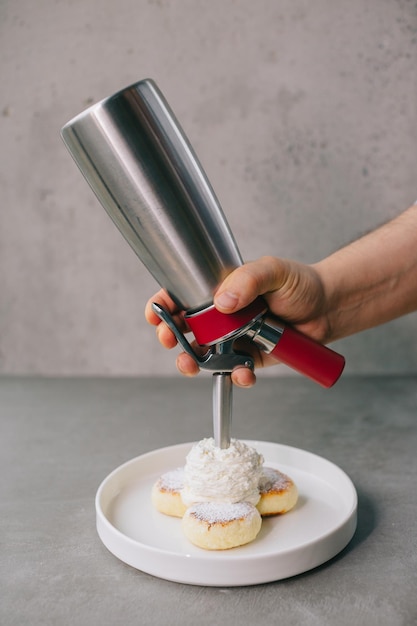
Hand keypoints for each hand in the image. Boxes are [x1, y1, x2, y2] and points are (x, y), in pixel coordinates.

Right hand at [145, 256, 329, 387]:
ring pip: (204, 355)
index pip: (183, 295)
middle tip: (170, 340)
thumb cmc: (299, 283)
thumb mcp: (273, 270)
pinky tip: (244, 373)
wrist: (328, 309)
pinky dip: (236, 376)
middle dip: (171, 336)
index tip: (156, 313)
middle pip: (185, 329)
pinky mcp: (251, 359)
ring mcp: (234, 339)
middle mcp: (222, 316)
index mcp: (220, 290)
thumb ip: (248, 279)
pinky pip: (235, 372)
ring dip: (193, 363)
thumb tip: (222, 301)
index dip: (164, 305)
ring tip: (192, 365)